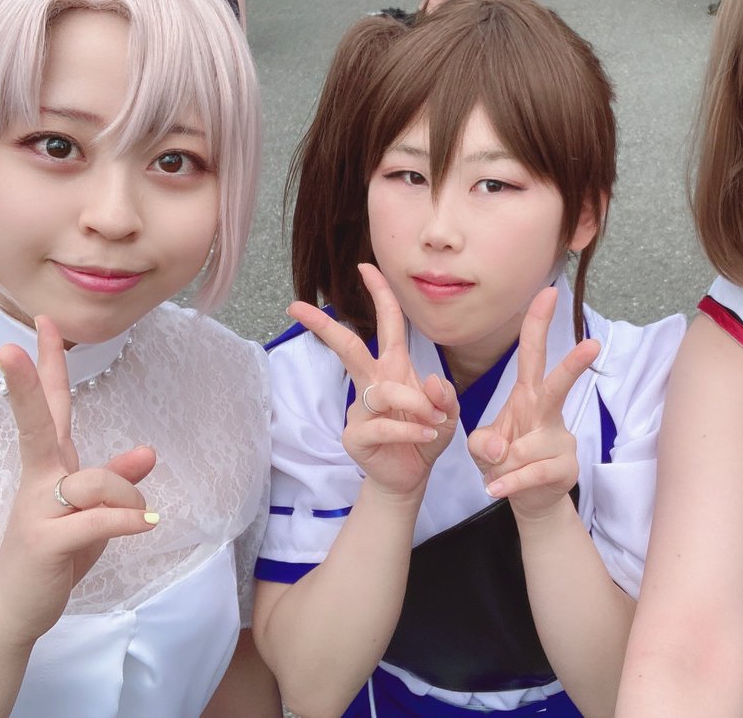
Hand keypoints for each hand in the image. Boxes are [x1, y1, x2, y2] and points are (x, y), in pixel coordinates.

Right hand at [0, 315, 158, 645]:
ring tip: (138, 519)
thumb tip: (147, 451)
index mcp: (50, 467)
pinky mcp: (45, 541)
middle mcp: (40, 480)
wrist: (15, 609)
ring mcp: (38, 510)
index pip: (51, 407)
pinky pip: (98, 519)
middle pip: (39, 423)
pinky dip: (127, 521)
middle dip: (28, 384)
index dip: (47, 366)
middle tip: (9, 345)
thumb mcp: (93, 514)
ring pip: (98, 482)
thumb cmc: (56, 554)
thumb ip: (118, 482)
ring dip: (128, 500)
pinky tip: (147, 524)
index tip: (44, 324)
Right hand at [287, 264, 458, 497]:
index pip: (387, 323)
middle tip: (295, 306)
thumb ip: (445, 396)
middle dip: (323, 325)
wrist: (411, 476)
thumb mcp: (447, 414)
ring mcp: (361, 409)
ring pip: (382, 391)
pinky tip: (427, 435)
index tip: (365, 266)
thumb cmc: (425, 436)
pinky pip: (383, 426)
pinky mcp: (356, 436)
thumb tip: (433, 380)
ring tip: (434, 420)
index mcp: (394, 367)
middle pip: (348, 347)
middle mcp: (374, 382)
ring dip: (413, 402)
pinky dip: (409, 430)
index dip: (379, 294)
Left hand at [467, 287, 600, 520]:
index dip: (537, 323)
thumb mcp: (480, 447)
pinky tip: (494, 490)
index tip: (547, 293)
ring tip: (498, 474)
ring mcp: (560, 440)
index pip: (533, 354)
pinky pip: (529, 474)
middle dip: (574, 364)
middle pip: (559, 384)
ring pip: (523, 448)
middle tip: (593, 344)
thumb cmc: (505, 461)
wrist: (528, 499)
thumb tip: (498, 446)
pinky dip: (507, 484)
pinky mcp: (565, 468)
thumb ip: (481, 443)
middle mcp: (547, 412)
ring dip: (499, 467)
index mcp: (528, 395)